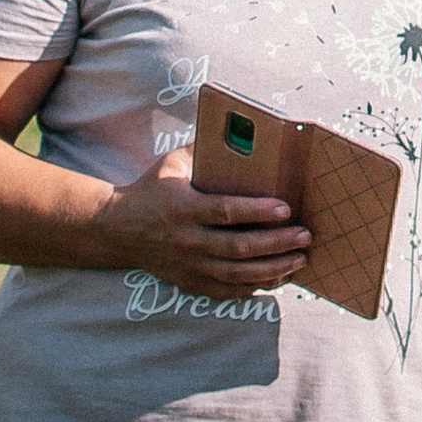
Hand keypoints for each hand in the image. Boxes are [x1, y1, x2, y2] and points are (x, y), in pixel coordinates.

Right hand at [93, 146, 311, 299]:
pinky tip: (277, 278)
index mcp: (184, 208)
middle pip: (238, 248)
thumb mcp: (171, 164)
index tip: (286, 209)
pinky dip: (254, 287)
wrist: (117, 230)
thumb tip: (238, 131)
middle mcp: (188, 240)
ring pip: (236, 274)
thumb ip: (202, 149)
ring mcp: (189, 266)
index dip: (257, 212)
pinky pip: (227, 291)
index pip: (226, 212)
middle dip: (276, 244)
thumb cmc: (152, 190)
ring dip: (272, 269)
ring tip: (300, 259)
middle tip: (305, 236)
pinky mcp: (190, 282)